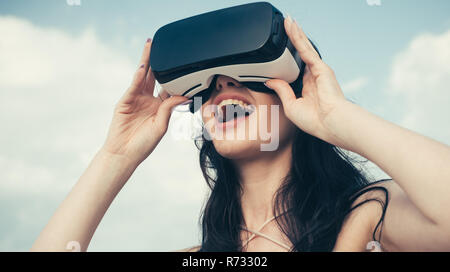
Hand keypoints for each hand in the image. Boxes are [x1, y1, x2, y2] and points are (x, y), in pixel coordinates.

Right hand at [102, 39, 189, 165]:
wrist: (125, 154)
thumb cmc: (143, 144)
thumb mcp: (160, 126)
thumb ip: (169, 109)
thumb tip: (183, 96)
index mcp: (159, 106)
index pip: (168, 87)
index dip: (174, 76)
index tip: (182, 64)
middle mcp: (147, 100)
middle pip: (154, 76)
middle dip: (158, 61)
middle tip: (162, 46)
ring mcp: (135, 99)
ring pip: (142, 76)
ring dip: (146, 61)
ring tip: (150, 46)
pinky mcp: (125, 101)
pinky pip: (133, 86)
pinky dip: (137, 76)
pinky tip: (142, 67)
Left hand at [265, 17, 347, 143]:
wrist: (331, 123)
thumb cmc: (316, 121)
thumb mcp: (291, 106)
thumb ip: (282, 90)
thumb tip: (270, 80)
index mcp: (308, 88)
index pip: (296, 68)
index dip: (288, 59)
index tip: (280, 52)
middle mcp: (314, 77)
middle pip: (300, 54)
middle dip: (292, 40)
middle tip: (284, 26)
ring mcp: (317, 71)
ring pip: (303, 48)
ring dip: (295, 34)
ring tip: (287, 21)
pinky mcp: (320, 67)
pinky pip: (305, 49)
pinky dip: (298, 37)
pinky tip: (292, 27)